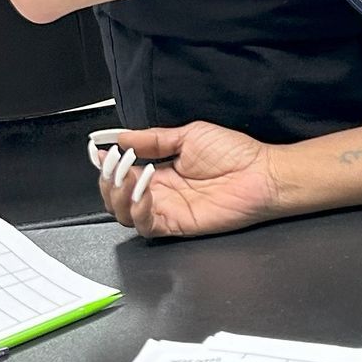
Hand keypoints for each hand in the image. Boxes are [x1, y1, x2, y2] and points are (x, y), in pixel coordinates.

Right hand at [94, 121, 284, 240]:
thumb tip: (123, 137)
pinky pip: (147, 225)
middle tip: (114, 165)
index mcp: (162, 173)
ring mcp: (168, 210)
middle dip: (108, 181)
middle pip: (117, 198)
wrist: (262, 173)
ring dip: (118, 195)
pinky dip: (138, 209)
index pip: (123, 174)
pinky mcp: (178, 224)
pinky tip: (143, 191)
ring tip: (127, 176)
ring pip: (126, 215)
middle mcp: (161, 193)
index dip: (108, 166)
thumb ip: (154, 139)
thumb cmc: (235, 154)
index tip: (100, 153)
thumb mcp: (188, 136)